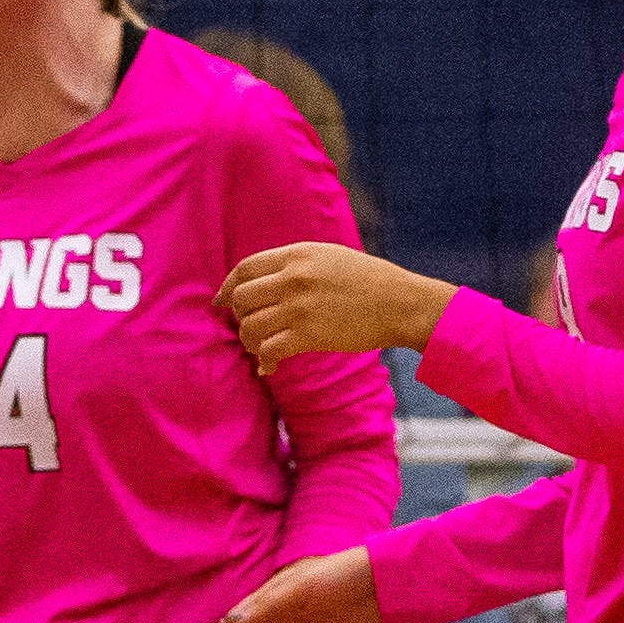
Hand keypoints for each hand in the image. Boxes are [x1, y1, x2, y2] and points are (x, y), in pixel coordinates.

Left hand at [220, 243, 451, 370]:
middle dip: (239, 317)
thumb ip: (297, 264)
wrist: (403, 303)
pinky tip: (270, 367)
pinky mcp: (308, 334)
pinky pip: (268, 350)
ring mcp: (299, 306)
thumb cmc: (370, 282)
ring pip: (248, 326)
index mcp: (298, 254)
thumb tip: (265, 281)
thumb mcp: (330, 257)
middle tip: (252, 328)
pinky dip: (264, 362)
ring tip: (262, 349)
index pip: (245, 268)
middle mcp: (293, 277)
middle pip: (241, 298)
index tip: (220, 301)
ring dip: (250, 342)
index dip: (228, 287)